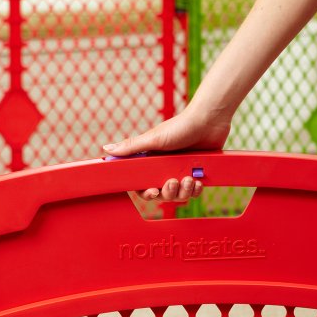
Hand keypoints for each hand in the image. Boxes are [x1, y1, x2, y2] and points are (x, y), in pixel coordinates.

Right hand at [103, 105, 230, 200]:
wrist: (209, 120)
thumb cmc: (180, 126)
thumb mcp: (153, 138)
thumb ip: (131, 147)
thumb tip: (106, 149)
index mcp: (152, 161)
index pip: (143, 184)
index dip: (146, 192)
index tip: (152, 191)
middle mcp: (165, 169)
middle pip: (162, 194)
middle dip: (168, 193)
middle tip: (173, 182)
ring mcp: (181, 172)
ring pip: (179, 195)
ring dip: (183, 191)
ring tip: (189, 179)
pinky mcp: (197, 173)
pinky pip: (193, 192)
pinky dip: (195, 190)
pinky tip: (198, 181)